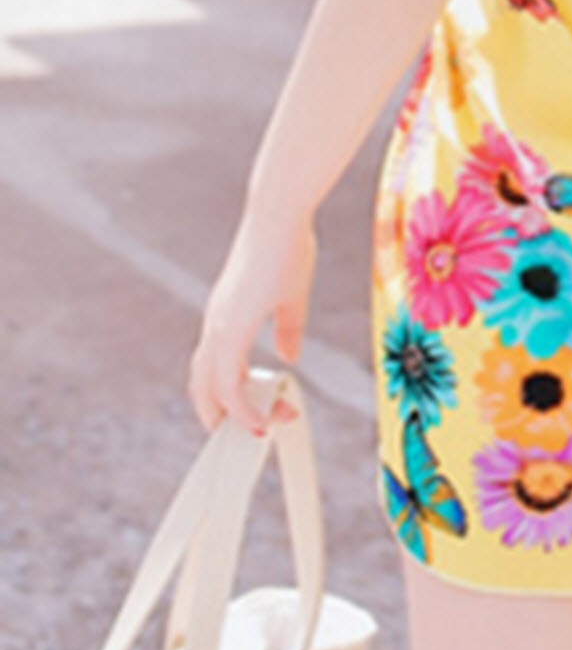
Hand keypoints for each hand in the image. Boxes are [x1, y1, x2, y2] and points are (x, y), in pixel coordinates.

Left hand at [187, 205, 316, 435]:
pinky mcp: (230, 326)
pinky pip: (226, 381)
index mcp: (227, 316)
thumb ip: (288, 328)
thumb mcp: (291, 296)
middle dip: (222, 414)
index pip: (219, 367)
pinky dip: (240, 405)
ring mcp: (220, 325)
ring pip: (209, 387)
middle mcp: (216, 324)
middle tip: (247, 432)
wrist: (280, 217)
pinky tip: (258, 417)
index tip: (268, 405)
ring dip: (233, 414)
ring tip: (255, 432)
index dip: (237, 393)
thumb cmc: (287, 247)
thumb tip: (288, 357)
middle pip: (203, 385)